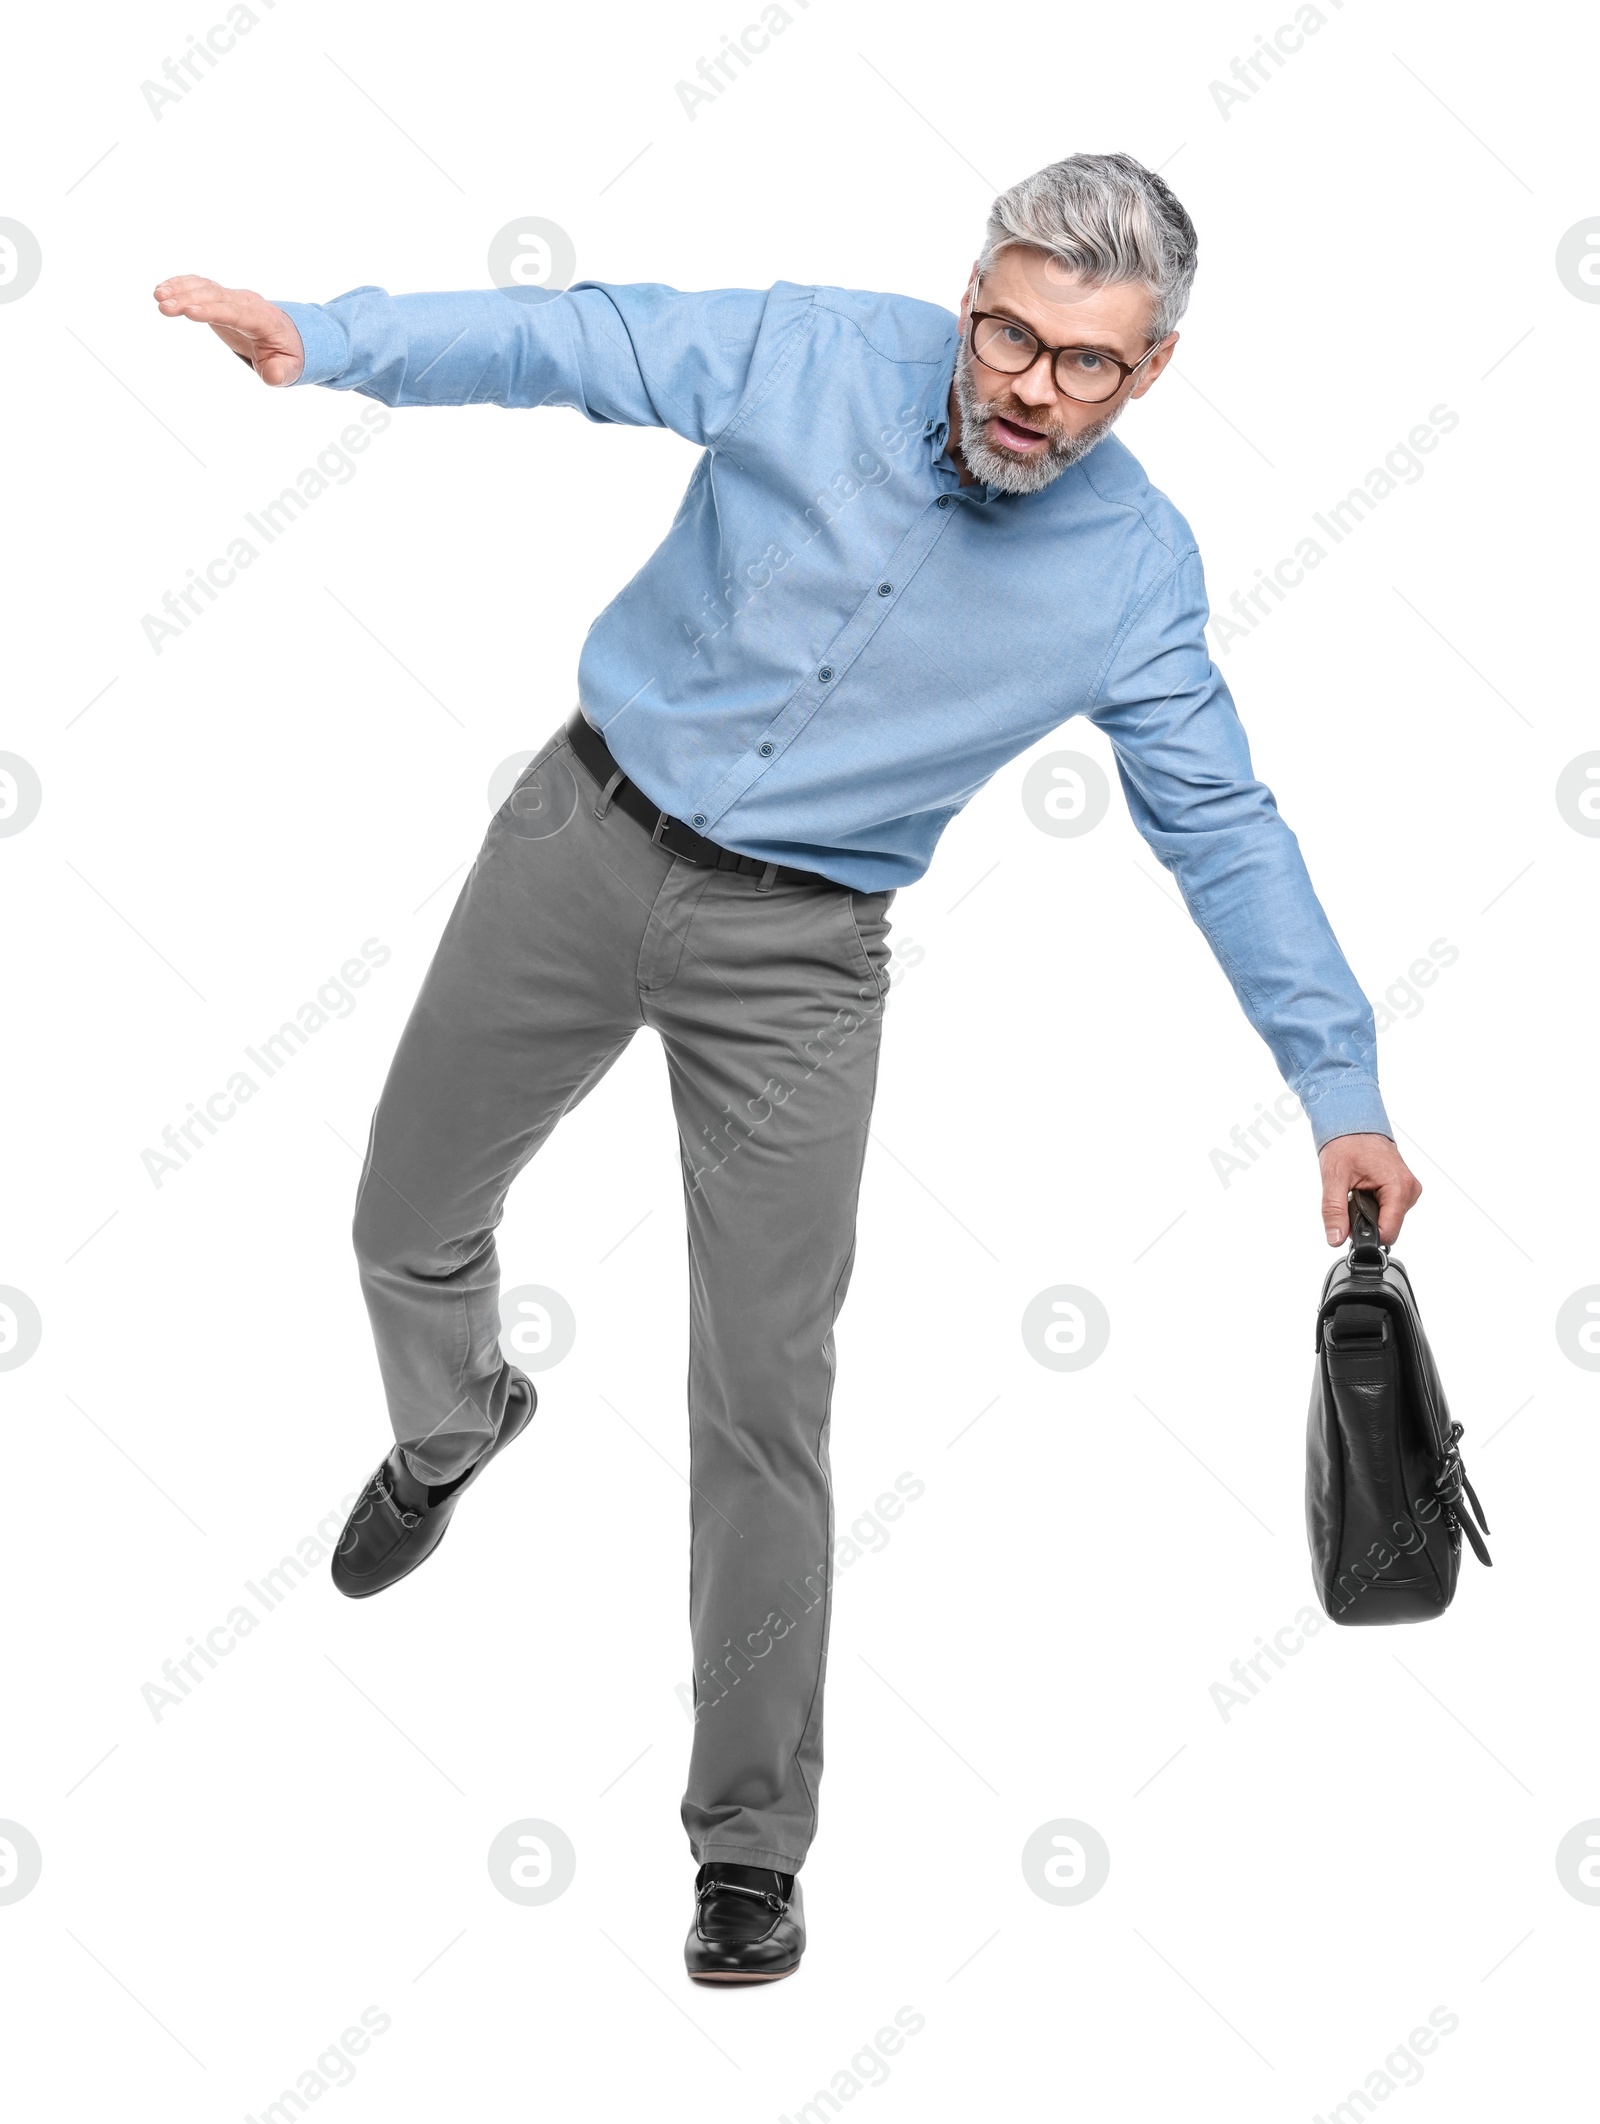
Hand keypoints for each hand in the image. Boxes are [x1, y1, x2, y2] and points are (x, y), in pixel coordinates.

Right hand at [152, 276, 304, 385]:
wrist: (288, 334)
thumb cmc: (287, 354)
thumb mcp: (290, 369)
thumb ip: (281, 372)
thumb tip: (272, 374)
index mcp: (263, 319)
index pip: (235, 312)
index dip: (213, 311)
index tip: (190, 312)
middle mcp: (246, 302)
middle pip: (215, 296)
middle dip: (189, 299)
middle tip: (163, 307)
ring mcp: (232, 297)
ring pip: (205, 287)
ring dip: (180, 289)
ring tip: (157, 296)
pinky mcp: (220, 297)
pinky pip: (199, 286)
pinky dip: (181, 285)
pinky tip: (162, 290)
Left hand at [1318, 1134, 1420, 1246]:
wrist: (1354, 1123)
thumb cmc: (1347, 1143)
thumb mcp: (1334, 1177)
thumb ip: (1334, 1211)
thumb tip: (1335, 1238)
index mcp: (1399, 1187)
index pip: (1389, 1233)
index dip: (1366, 1235)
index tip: (1349, 1225)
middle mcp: (1410, 1190)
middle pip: (1387, 1228)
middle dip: (1365, 1220)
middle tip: (1351, 1197)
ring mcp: (1409, 1191)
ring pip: (1387, 1220)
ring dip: (1369, 1212)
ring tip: (1358, 1189)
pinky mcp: (1404, 1190)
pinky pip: (1388, 1210)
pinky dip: (1374, 1205)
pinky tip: (1365, 1189)